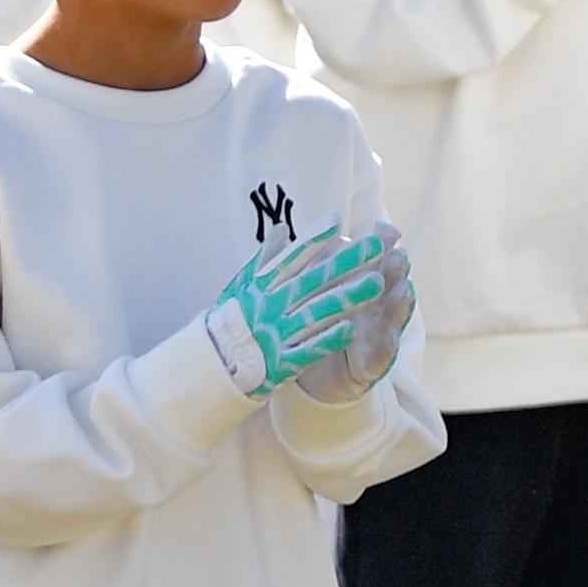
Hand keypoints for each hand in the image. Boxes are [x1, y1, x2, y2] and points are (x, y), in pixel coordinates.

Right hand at [207, 230, 389, 398]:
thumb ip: (265, 259)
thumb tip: (283, 227)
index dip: (313, 240)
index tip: (338, 221)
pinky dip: (328, 338)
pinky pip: (308, 349)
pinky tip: (352, 328)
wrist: (210, 365)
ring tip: (377, 283)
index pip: (291, 259)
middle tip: (376, 246)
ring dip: (347, 297)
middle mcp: (271, 306)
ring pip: (317, 311)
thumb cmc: (230, 320)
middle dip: (346, 262)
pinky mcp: (281, 361)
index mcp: (262, 287)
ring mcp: (276, 333)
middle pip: (313, 280)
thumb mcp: (241, 286)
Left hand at [293, 228, 413, 403]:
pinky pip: (381, 357)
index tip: (384, 230)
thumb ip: (306, 265)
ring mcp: (378, 337)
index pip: (376, 262)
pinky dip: (384, 347)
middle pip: (391, 286)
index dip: (384, 247)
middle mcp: (375, 310)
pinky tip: (386, 338)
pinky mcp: (373, 366)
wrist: (311, 377)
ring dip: (399, 305)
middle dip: (396, 272)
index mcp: (362, 289)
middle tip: (398, 255)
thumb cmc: (313, 328)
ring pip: (393, 318)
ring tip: (404, 290)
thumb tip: (288, 228)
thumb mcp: (308, 295)